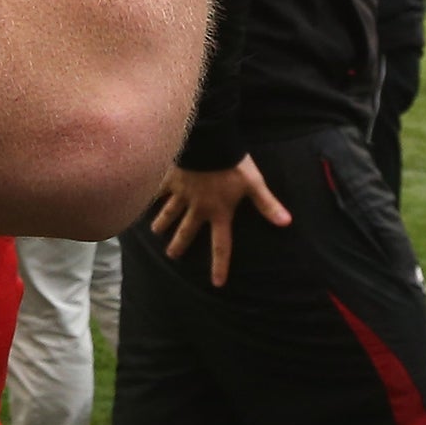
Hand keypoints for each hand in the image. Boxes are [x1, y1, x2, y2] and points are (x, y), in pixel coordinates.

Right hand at [152, 155, 292, 285]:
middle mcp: (197, 207)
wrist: (204, 141)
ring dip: (162, 223)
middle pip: (187, 231)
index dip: (220, 264)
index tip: (216, 283)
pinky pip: (156, 190)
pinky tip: (139, 198)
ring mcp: (180, 193)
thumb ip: (267, 204)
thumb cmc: (231, 163)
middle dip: (179, 245)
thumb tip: (286, 223)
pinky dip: (148, 195)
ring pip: (169, 212)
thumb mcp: (253, 184)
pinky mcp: (169, 178)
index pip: (221, 244)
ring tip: (155, 232)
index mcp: (219, 211)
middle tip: (172, 256)